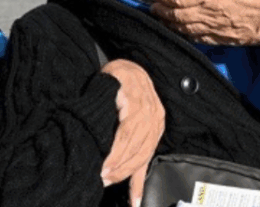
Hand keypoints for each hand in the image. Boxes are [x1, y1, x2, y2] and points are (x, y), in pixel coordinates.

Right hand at [100, 60, 164, 206]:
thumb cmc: (123, 95)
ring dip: (118, 163)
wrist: (121, 67)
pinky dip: (118, 148)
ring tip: (104, 174)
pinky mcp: (136, 100)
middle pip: (142, 153)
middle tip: (105, 182)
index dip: (138, 182)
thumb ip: (127, 146)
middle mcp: (156, 118)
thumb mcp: (128, 122)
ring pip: (134, 144)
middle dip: (124, 173)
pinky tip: (109, 158)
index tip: (133, 202)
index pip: (147, 158)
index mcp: (156, 125)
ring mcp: (148, 108)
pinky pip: (128, 130)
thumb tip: (119, 172)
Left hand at [151, 0, 259, 44]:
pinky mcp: (228, 39)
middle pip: (178, 16)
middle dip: (163, 13)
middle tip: (154, 10)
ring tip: (165, 22)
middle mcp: (210, 13)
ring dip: (173, 26)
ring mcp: (218, 28)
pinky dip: (190, 37)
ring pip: (187, 29)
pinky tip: (187, 34)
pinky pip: (203, 40)